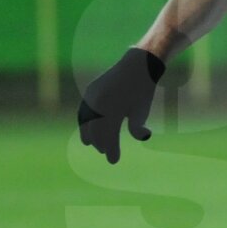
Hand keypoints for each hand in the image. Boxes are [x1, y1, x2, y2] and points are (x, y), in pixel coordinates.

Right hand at [77, 48, 164, 163]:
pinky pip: (84, 111)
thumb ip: (138, 125)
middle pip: (95, 130)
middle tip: (106, 153)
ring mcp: (92, 96)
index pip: (108, 136)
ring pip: (86, 121)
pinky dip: (84, 122)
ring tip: (94, 145)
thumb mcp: (142, 110)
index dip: (111, 149)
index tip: (114, 161)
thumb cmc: (142, 91)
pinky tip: (87, 130)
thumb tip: (143, 138)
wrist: (136, 66)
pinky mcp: (90, 91)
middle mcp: (99, 102)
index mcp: (112, 109)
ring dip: (89, 134)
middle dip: (100, 143)